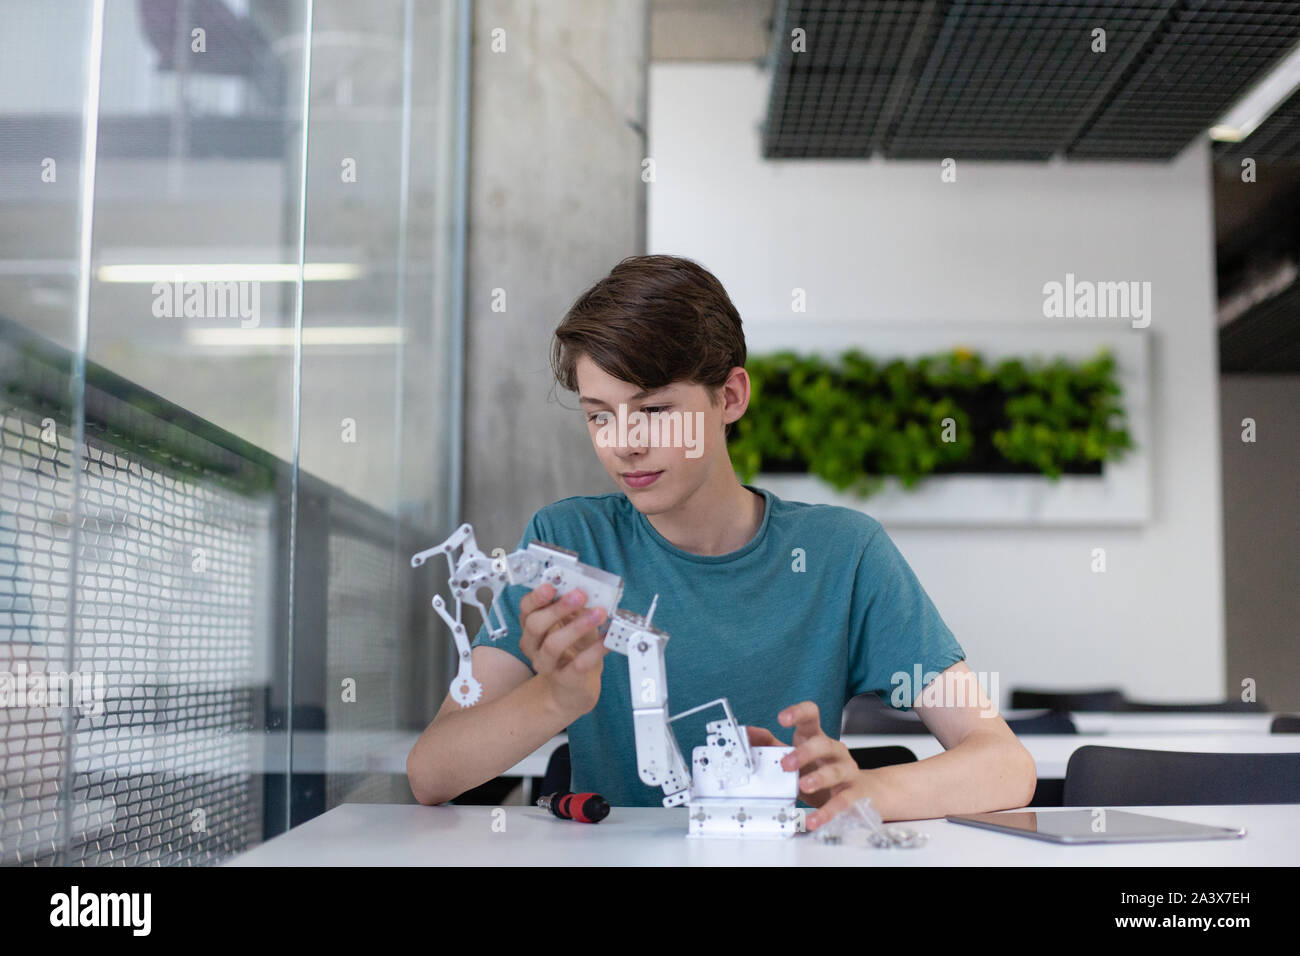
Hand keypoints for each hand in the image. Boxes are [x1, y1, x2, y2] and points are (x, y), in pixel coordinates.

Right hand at [518, 582, 608, 719]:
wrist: (573, 689)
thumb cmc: (574, 650)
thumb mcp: (574, 623)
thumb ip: (577, 608)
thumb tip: (587, 590)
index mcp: (532, 626)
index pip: (526, 608)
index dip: (537, 596)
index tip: (552, 585)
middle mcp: (533, 646)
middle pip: (535, 624)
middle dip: (558, 608)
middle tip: (580, 595)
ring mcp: (546, 665)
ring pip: (553, 645)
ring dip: (577, 627)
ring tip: (598, 614)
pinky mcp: (564, 680)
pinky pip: (578, 665)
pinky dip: (595, 651)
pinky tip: (607, 641)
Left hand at [746, 700, 867, 830]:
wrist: (861, 790)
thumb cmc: (821, 768)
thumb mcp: (796, 754)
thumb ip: (771, 744)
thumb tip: (747, 733)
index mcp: (817, 737)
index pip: (811, 716)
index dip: (798, 713)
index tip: (782, 719)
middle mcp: (834, 750)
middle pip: (823, 744)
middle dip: (804, 753)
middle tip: (786, 764)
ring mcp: (846, 770)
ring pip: (835, 771)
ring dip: (819, 778)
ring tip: (804, 787)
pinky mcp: (854, 793)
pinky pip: (842, 802)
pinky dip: (827, 812)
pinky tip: (814, 820)